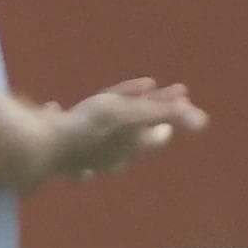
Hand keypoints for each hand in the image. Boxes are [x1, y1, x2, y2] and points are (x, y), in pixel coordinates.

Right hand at [58, 78, 208, 178]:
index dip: (170, 116)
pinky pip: (65, 134)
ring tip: (109, 105)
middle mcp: (112, 156)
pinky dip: (67, 121)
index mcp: (132, 147)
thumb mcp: (133, 113)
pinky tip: (54, 109)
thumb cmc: (90, 127)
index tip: (180, 98)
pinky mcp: (57, 152)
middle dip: (145, 112)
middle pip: (134, 133)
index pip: (159, 133)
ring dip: (109, 120)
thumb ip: (166, 114)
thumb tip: (203, 122)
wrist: (43, 145)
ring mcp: (83, 157)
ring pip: (101, 139)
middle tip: (153, 90)